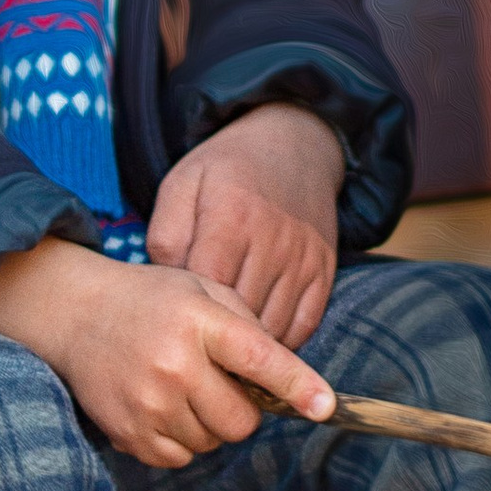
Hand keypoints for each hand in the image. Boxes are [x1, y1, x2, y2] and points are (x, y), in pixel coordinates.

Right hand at [0, 239, 333, 467]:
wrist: (75, 314)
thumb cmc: (151, 300)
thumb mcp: (203, 290)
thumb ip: (249, 328)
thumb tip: (291, 382)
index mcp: (199, 323)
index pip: (260, 360)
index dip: (297, 386)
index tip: (324, 407)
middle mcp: (174, 366)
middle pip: (242, 421)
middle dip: (242, 407)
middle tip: (218, 380)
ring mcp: (149, 404)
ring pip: (213, 442)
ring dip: (209, 422)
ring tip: (181, 386)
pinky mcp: (129, 434)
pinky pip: (181, 458)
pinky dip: (182, 439)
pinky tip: (162, 405)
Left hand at [146, 104, 343, 347]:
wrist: (294, 142)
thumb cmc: (226, 169)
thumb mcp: (182, 184)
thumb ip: (165, 235)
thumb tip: (166, 287)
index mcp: (231, 217)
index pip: (209, 288)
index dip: (190, 313)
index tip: (172, 325)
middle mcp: (273, 240)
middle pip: (242, 314)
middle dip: (216, 336)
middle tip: (193, 346)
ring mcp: (303, 258)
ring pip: (274, 328)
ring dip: (247, 345)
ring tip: (222, 348)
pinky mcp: (325, 269)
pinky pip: (305, 326)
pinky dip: (279, 340)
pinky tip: (255, 336)